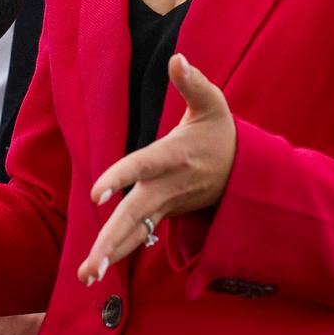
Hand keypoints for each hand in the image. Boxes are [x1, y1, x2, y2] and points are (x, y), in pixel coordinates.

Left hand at [78, 53, 234, 283]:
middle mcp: (169, 185)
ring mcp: (167, 204)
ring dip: (112, 253)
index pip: (143, 165)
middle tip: (89, 265)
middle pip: (136, 213)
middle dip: (111, 239)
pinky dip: (120, 250)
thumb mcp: (213, 103)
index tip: (96, 194)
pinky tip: (96, 270)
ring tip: (86, 276)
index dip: (120, 177)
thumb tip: (177, 58)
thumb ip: (193, 82)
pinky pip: (140, 236)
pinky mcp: (165, 214)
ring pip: (137, 232)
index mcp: (175, 155)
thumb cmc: (222, 132)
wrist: (247, 171)